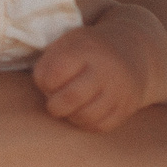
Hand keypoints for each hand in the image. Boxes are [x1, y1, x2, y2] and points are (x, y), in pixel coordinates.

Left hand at [33, 1, 166, 132]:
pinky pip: (99, 126)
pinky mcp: (127, 107)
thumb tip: (31, 79)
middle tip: (54, 98)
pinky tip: (84, 110)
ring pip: (84, 116)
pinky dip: (86, 123)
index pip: (52, 75)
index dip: (42, 80)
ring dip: (69, 115)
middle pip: (68, 99)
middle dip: (53, 104)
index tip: (45, 78)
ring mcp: (119, 90)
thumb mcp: (69, 40)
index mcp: (86, 49)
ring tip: (68, 104)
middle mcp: (105, 70)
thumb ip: (48, 56)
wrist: (135, 48)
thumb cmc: (88, 47)